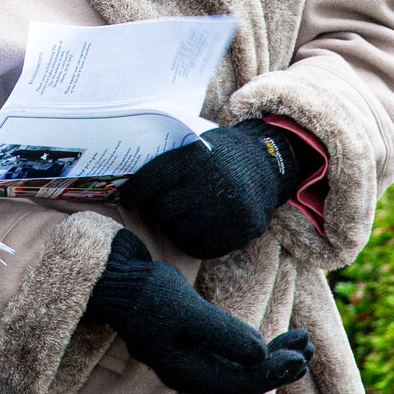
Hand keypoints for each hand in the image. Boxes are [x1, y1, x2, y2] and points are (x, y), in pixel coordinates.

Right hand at [83, 230, 311, 393]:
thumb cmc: (147, 293)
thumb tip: (262, 353)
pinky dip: (254, 346)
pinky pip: (231, 353)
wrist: (114, 278)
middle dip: (278, 366)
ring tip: (304, 341)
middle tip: (310, 349)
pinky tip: (273, 336)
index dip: (273, 374)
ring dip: (272, 355)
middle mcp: (190, 373)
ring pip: (240, 367)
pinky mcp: (191, 342)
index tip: (302, 358)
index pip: (240, 385)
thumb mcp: (187, 311)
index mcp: (186, 374)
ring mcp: (189, 359)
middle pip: (244, 380)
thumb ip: (224, 334)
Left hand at [117, 119, 314, 259]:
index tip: (128, 199)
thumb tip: (122, 172)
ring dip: (173, 228)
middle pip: (161, 210)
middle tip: (153, 211)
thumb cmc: (221, 154)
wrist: (271, 163)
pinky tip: (196, 228)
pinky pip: (202, 247)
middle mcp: (209, 184)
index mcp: (194, 158)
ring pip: (178, 232)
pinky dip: (193, 241)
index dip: (133, 194)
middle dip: (153, 212)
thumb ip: (169, 160)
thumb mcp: (197, 145)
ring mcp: (227, 210)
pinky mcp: (241, 230)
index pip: (149, 182)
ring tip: (178, 218)